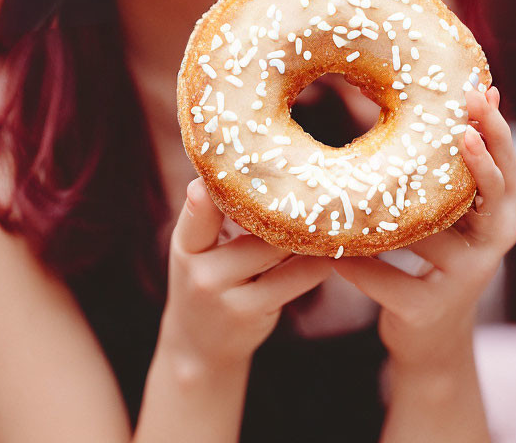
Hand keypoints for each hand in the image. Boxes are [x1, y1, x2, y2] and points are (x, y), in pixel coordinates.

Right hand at [160, 178, 331, 373]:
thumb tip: (261, 170)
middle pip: (252, 226)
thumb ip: (214, 214)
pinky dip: (316, 261)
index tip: (232, 167)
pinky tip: (330, 249)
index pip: (197, 212)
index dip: (210, 191)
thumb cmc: (205, 279)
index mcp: (185, 245)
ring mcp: (227, 297)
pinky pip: (296, 279)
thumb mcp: (195, 248)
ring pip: (278, 249)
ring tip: (328, 209)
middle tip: (312, 178)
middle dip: (281, 204)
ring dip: (305, 230)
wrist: (198, 348)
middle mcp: (202, 272)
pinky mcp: (254, 314)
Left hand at [333, 85, 515, 369]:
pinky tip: (334, 255)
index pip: (505, 165)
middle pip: (496, 193)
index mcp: (499, 215)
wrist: (429, 340)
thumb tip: (427, 96)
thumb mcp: (448, 216)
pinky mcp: (427, 309)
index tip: (481, 92)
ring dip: (401, 217)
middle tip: (463, 127)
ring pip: (432, 237)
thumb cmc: (435, 260)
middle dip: (482, 155)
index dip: (495, 129)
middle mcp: (494, 245)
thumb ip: (446, 174)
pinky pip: (388, 279)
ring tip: (366, 188)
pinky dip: (359, 267)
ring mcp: (464, 280)